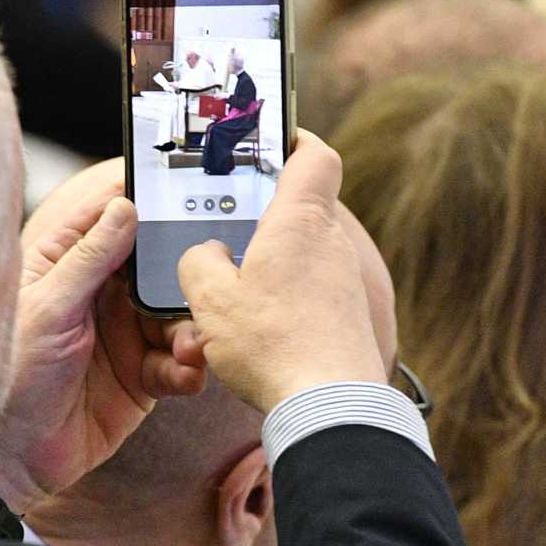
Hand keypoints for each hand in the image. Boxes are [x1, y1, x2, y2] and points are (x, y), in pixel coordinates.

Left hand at [0, 159, 204, 513]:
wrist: (13, 456)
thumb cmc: (11, 376)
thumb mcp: (50, 308)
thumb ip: (90, 259)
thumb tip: (125, 206)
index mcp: (68, 264)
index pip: (112, 216)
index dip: (147, 200)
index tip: (186, 187)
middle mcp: (101, 294)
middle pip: (158, 265)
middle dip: (186, 272)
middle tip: (209, 275)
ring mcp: (125, 334)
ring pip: (177, 314)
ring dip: (191, 328)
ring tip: (191, 344)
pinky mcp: (143, 376)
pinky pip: (179, 362)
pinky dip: (188, 367)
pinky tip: (186, 373)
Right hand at [178, 131, 387, 414]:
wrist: (331, 404)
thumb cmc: (273, 344)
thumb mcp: (210, 299)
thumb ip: (198, 262)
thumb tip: (206, 254)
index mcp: (300, 221)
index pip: (313, 155)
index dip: (294, 140)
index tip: (269, 141)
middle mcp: (330, 243)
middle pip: (303, 206)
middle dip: (266, 212)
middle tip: (228, 222)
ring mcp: (344, 282)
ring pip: (304, 253)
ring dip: (273, 262)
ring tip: (235, 286)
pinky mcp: (347, 317)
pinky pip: (312, 290)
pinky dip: (287, 296)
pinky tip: (259, 325)